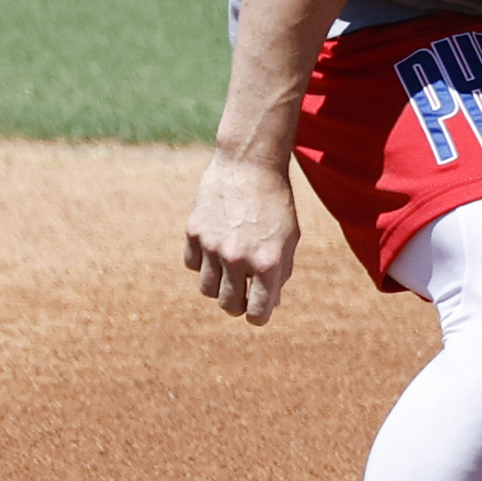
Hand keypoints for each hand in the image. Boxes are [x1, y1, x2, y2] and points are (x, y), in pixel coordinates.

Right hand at [184, 152, 300, 325]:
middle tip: (243, 292)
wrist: (250, 164)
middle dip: (238, 304)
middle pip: (229, 305)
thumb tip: (269, 304)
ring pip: (208, 289)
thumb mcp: (289, 238)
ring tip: (229, 268)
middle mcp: (237, 259)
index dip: (258, 315)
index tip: (258, 309)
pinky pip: (192, 265)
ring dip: (219, 285)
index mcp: (267, 263)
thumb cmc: (276, 203)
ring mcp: (212, 246)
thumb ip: (280, 273)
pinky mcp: (194, 232)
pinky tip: (215, 247)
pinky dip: (202, 263)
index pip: (257, 313)